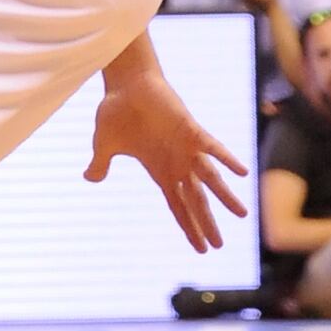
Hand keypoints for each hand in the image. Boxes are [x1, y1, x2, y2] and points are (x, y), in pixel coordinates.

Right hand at [85, 68, 249, 252]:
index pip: (178, 206)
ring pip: (210, 179)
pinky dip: (226, 158)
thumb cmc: (117, 111)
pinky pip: (212, 147)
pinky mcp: (191, 130)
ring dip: (225, 197)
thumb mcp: (104, 144)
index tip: (201, 248)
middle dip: (206, 224)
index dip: (189, 227)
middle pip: (195, 200)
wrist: (126, 82)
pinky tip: (242, 172)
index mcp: (160, 171)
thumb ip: (101, 163)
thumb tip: (89, 179)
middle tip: (219, 246)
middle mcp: (177, 164)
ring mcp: (186, 148)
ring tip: (242, 214)